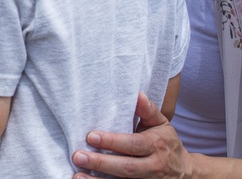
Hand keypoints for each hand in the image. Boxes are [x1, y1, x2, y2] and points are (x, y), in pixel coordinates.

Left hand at [71, 92, 190, 177]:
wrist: (187, 173)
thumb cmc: (166, 143)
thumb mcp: (161, 124)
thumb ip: (148, 110)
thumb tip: (137, 94)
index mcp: (156, 147)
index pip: (133, 144)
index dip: (112, 141)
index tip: (91, 136)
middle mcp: (153, 167)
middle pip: (127, 167)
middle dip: (102, 163)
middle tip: (78, 156)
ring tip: (77, 176)